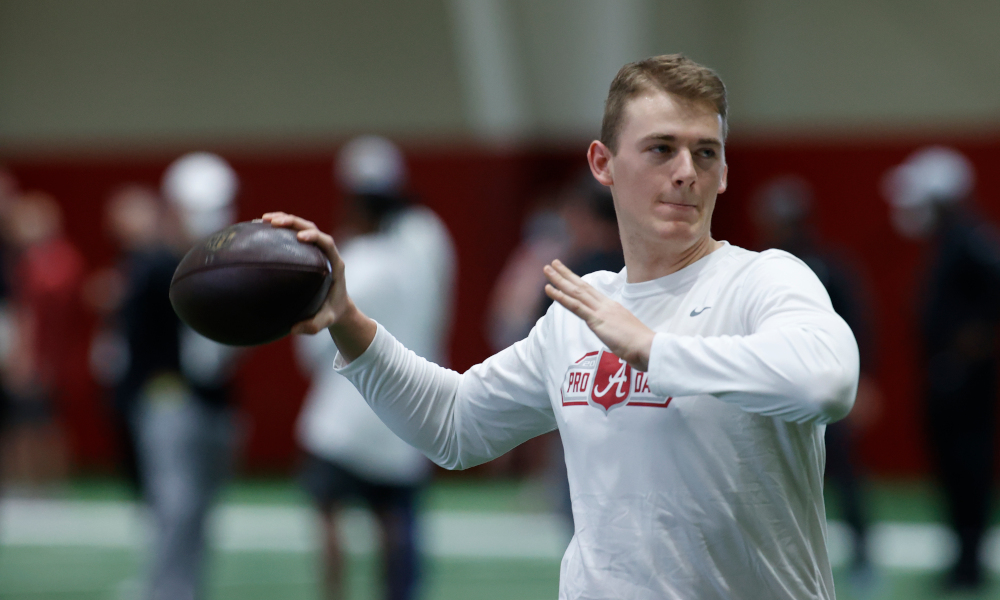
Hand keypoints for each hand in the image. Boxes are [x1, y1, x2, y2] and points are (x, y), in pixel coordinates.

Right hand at [262, 212, 375, 361]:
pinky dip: (279, 229)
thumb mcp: (325, 321)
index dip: (315, 237)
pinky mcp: (306, 250)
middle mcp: (326, 252)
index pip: (328, 243)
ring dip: (285, 220)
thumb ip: (313, 326)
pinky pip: (293, 234)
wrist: (338, 306)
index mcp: (335, 264)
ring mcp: (316, 249)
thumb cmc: (331, 312)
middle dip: (294, 222)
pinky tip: (259, 228)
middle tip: (274, 222)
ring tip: (264, 219)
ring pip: (302, 227)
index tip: (300, 238)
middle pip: (312, 228)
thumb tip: (293, 329)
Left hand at [544, 260, 653, 370]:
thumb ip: (617, 330)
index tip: (567, 273)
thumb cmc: (642, 345)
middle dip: (565, 274)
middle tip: (552, 263)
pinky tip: (550, 289)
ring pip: (576, 292)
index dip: (577, 281)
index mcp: (612, 307)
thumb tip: (614, 334)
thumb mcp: (627, 333)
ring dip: (559, 280)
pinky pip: (576, 306)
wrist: (650, 347)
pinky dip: (561, 297)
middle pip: (582, 286)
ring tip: (547, 269)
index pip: (591, 291)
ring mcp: (601, 311)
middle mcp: (606, 305)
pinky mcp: (598, 320)